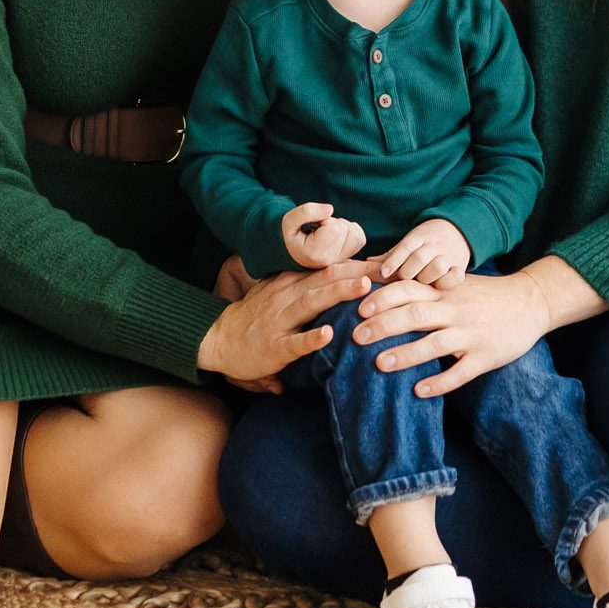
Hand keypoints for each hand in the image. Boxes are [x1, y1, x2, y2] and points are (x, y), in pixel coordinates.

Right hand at [197, 258, 380, 383]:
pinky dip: (311, 338)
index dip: (361, 263)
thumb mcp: (281, 292)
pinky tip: (328, 335)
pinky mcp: (273, 347)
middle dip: (360, 271)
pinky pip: (294, 342)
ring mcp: (280, 320)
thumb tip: (348, 277)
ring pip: (312, 302)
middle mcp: (288, 296)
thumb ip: (311, 285)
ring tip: (364, 287)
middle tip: (390, 268)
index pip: (331, 268)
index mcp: (292, 283)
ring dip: (338, 293)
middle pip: (327, 278)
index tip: (390, 261)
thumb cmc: (256, 317)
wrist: (217, 337)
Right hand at [282, 202, 366, 269]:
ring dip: (342, 226)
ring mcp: (340, 261)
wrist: (292, 250)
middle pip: (345, 229)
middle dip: (333, 222)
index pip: (335, 228)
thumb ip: (307, 211)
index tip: (313, 226)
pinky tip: (337, 234)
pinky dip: (351, 231)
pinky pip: (360, 238)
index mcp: (315, 254)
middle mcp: (330, 262)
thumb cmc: (291, 234)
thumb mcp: (289, 220)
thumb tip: (330, 209)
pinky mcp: (348, 257)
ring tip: (326, 232)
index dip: (325, 220)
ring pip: (354, 233)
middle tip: (318, 229)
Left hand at [350, 268, 552, 398]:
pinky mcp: (485, 356)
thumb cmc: (486, 295)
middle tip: (356, 337)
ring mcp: (471, 334)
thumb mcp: (456, 283)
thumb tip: (385, 286)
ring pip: (434, 343)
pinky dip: (440, 382)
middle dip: (383, 326)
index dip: (382, 298)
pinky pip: (460, 372)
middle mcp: (455, 310)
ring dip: (405, 354)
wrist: (531, 301)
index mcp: (444, 292)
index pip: (408, 290)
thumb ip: (426, 287)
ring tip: (379, 365)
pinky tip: (420, 391)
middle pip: (414, 315)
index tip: (358, 308)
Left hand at [379, 218, 470, 285]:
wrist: (458, 230)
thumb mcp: (410, 242)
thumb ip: (391, 255)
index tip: (384, 273)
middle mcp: (434, 245)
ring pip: (437, 267)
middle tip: (400, 284)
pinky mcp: (460, 267)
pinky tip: (437, 288)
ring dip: (426, 279)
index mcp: (419, 237)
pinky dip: (446, 283)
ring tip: (418, 287)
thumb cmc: (427, 241)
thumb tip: (366, 264)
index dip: (394, 260)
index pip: (405, 247)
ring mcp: (449, 256)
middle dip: (407, 273)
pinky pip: (455, 277)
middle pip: (419, 259)